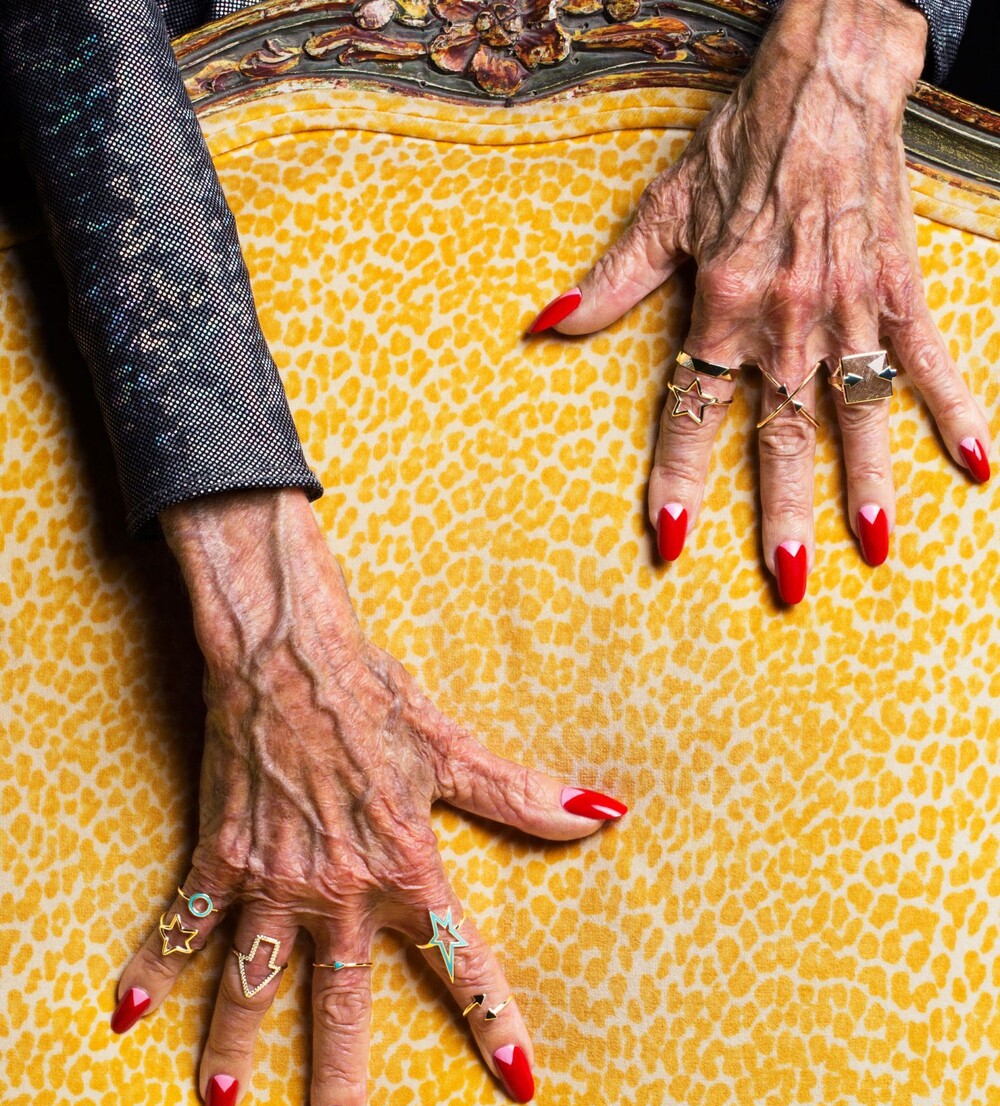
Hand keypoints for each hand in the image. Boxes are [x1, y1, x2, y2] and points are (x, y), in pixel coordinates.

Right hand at [109, 489, 624, 1105]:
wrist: (291, 652)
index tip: (519, 1080)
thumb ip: (522, 795)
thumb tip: (603, 815)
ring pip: (252, 980)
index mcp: (404, 863)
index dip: (493, 1020)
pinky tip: (130, 1012)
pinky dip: (157, 963)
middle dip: (340, 1074)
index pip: (459, 958)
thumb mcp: (452, 748)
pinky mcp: (224, 853)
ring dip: (235, 1045)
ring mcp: (274, 876)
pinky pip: (187, 921)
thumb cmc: (376, 696)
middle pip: (341, 999)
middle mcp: (339, 886)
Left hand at [529, 0, 991, 601]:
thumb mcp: (663, 211)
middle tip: (790, 583)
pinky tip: (975, 464)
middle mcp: (784, 321)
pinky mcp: (898, 290)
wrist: (824, 83)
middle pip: (782, 435)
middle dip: (782, 514)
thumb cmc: (739, 147)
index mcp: (722, 307)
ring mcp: (847, 310)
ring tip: (874, 546)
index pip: (694, 411)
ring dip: (867, 483)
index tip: (673, 536)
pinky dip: (954, 408)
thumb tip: (548, 324)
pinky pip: (929, 360)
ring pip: (856, 413)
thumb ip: (612, 283)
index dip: (680, 475)